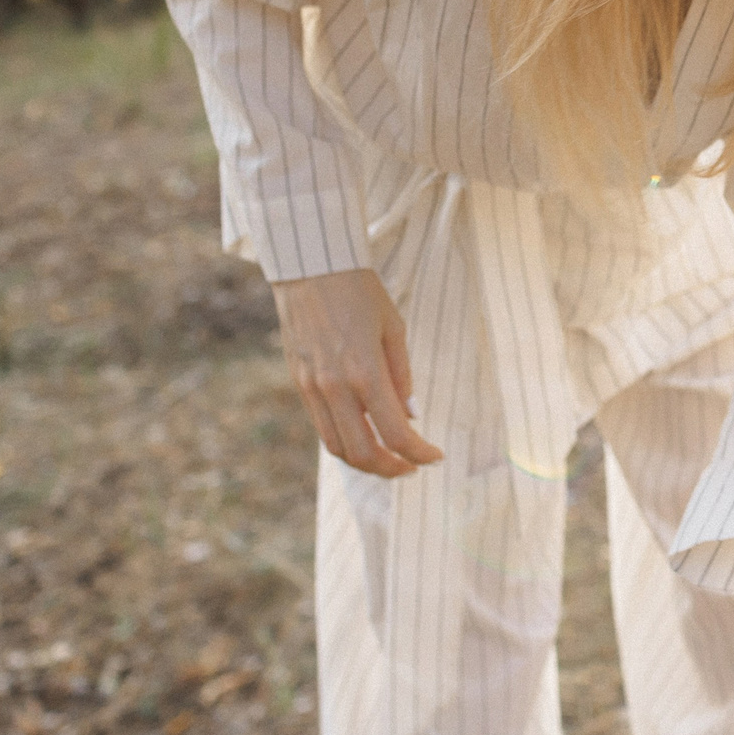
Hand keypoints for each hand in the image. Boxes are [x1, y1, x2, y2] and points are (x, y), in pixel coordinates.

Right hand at [272, 269, 443, 476]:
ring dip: (365, 462)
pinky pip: (321, 426)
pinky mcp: (298, 382)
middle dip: (391, 469)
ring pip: (337, 447)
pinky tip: (363, 433)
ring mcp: (312, 387)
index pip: (396, 433)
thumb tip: (410, 414)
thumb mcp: (393, 327)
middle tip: (412, 467)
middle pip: (363, 453)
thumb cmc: (359, 290)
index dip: (419, 454)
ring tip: (389, 458)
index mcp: (365, 372)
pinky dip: (344, 440)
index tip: (435, 457)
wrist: (310, 265)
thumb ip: (402, 375)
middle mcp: (335, 387)